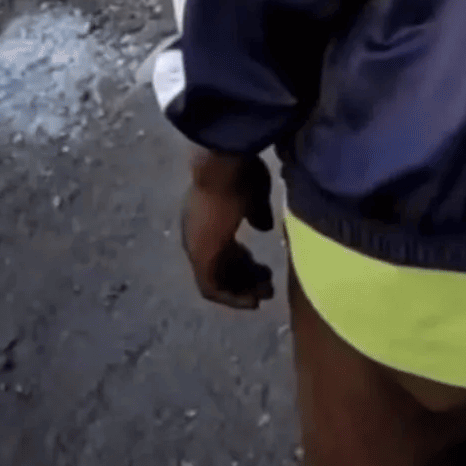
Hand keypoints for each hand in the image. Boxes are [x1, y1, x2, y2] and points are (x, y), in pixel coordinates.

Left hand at [181, 149, 275, 310]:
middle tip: (268, 287)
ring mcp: (196, 244)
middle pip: (220, 266)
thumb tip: (263, 227)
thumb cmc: (240, 172)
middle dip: (246, 278)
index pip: (223, 247)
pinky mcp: (199, 255)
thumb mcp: (255, 193)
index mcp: (207, 215)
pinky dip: (231, 297)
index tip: (264, 268)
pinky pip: (211, 287)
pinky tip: (252, 301)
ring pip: (216, 279)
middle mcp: (197, 233)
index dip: (244, 261)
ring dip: (241, 291)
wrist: (222, 164)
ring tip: (265, 295)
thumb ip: (258, 212)